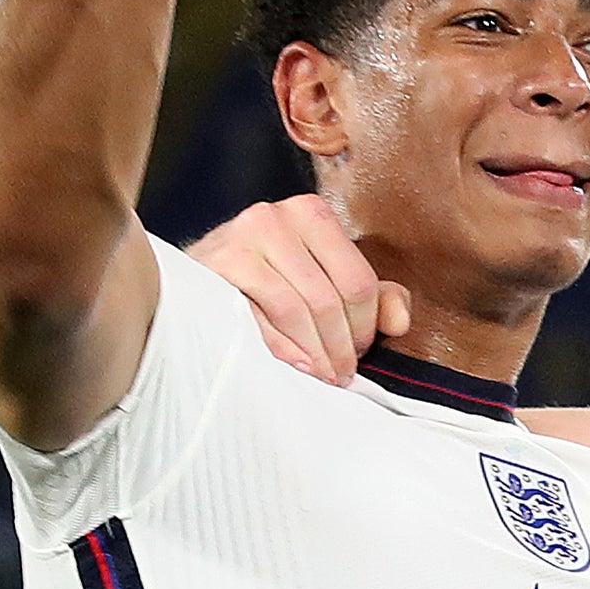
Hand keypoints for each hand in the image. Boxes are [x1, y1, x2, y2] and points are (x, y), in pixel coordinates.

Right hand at [195, 196, 408, 385]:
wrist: (190, 283)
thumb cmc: (264, 283)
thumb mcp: (324, 280)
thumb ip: (373, 298)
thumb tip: (400, 323)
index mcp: (312, 213)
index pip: (359, 281)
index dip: (366, 326)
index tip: (359, 351)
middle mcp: (278, 216)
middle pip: (331, 299)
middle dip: (342, 346)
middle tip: (342, 372)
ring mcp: (245, 237)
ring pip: (301, 310)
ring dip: (318, 354)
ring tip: (324, 375)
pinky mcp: (219, 265)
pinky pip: (265, 318)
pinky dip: (287, 350)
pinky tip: (298, 367)